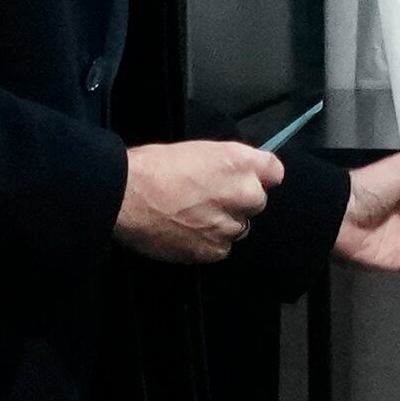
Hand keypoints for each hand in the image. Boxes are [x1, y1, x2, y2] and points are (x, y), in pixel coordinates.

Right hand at [117, 140, 279, 263]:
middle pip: (257, 201)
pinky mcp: (214, 250)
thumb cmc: (153, 166)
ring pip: (239, 227)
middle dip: (238, 200)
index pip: (275, 171)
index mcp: (240, 163)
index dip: (260, 175)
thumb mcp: (198, 150)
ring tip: (193, 215)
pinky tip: (186, 231)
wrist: (125, 196)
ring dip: (223, 223)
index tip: (247, 178)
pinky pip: (222, 247)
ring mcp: (230, 226)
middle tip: (209, 197)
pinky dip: (209, 242)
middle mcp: (243, 195)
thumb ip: (226, 164)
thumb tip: (236, 175)